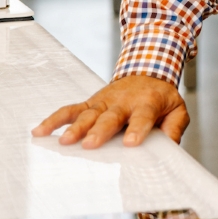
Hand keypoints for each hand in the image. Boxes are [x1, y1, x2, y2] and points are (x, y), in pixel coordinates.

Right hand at [32, 74, 188, 148]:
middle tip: (90, 144)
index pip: (143, 117)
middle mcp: (123, 101)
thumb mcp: (178, 109)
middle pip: (110, 117)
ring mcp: (104, 102)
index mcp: (147, 102)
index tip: (131, 143)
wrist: (148, 71)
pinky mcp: (90, 103)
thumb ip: (175, 127)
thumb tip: (171, 147)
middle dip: (100, 130)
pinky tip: (39, 131)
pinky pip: (70, 110)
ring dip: (75, 127)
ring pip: (87, 114)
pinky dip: (54, 119)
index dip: (137, 129)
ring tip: (63, 141)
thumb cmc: (161, 97)